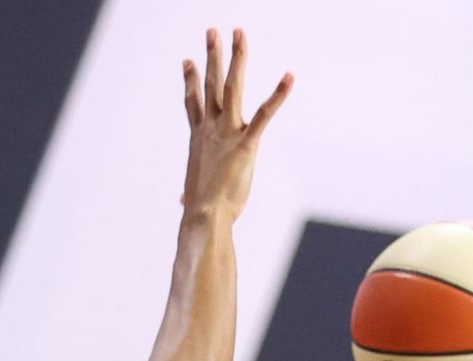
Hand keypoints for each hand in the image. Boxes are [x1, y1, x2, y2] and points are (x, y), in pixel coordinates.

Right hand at [181, 26, 292, 220]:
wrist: (205, 217)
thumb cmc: (201, 212)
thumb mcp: (194, 196)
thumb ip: (190, 192)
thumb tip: (183, 201)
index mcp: (199, 140)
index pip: (193, 104)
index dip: (191, 81)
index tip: (188, 61)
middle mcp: (211, 129)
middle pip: (211, 85)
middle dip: (212, 56)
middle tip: (212, 31)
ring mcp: (228, 133)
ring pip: (232, 87)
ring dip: (236, 58)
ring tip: (238, 33)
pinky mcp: (247, 144)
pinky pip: (265, 114)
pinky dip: (278, 95)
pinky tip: (289, 77)